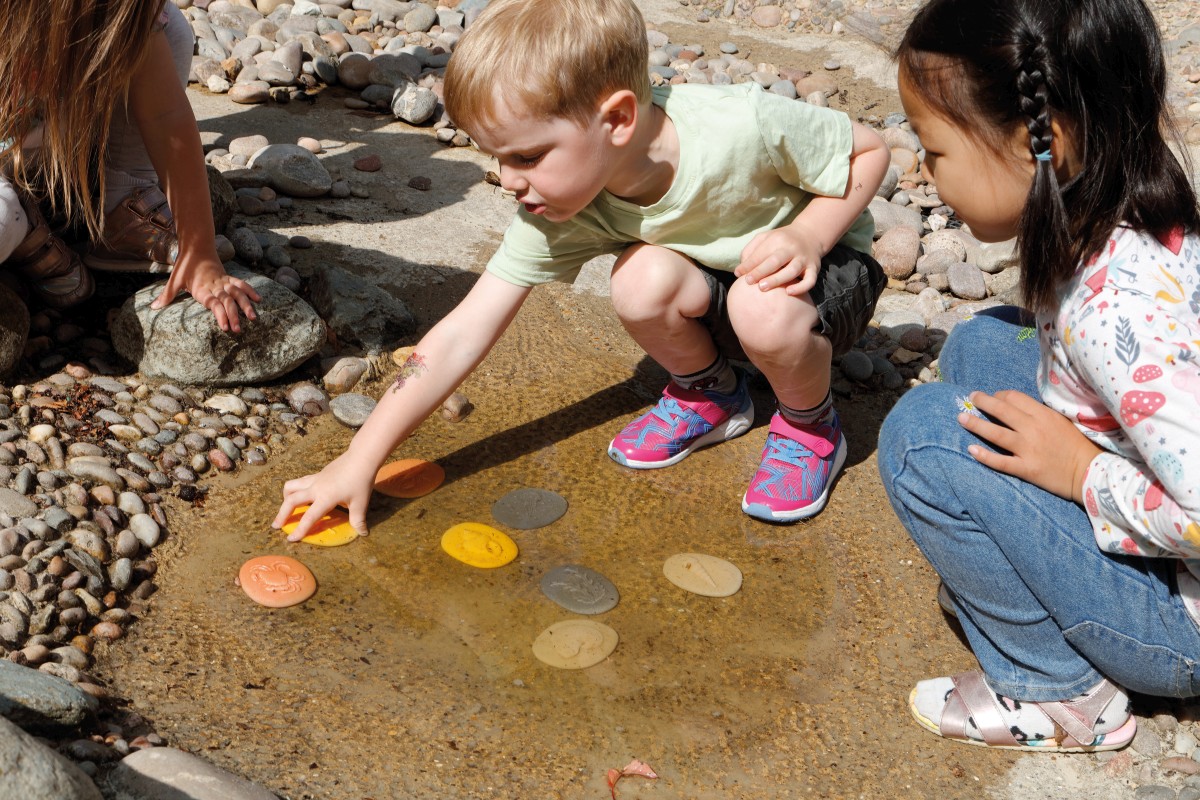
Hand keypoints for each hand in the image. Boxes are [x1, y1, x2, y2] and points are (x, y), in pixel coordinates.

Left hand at [150, 255, 259, 332]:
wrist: (196, 246)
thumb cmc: (185, 265)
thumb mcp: (174, 280)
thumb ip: (166, 295)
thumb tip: (153, 308)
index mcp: (202, 288)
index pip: (214, 303)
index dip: (220, 315)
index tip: (225, 327)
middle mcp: (215, 285)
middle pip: (228, 301)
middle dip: (234, 316)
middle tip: (238, 330)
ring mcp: (223, 281)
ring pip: (237, 294)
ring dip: (246, 306)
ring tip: (253, 318)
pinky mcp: (228, 278)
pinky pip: (241, 285)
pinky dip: (250, 291)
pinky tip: (258, 300)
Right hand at [272, 450, 376, 541]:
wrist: (361, 457)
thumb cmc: (361, 480)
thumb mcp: (361, 503)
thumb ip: (358, 520)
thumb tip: (362, 533)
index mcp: (325, 498)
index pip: (308, 517)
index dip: (299, 530)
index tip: (291, 539)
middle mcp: (315, 488)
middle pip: (291, 501)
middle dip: (282, 514)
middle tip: (276, 525)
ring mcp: (315, 479)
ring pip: (291, 486)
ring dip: (285, 498)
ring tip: (286, 508)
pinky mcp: (317, 474)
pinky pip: (300, 482)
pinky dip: (295, 489)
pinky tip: (302, 494)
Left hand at [735, 222, 823, 295]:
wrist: (810, 234)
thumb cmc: (781, 240)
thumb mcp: (765, 237)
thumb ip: (751, 249)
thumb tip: (741, 267)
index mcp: (778, 240)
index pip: (761, 253)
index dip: (748, 264)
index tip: (738, 274)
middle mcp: (792, 249)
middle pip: (776, 261)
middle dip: (761, 271)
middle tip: (748, 281)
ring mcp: (804, 259)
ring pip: (792, 271)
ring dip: (777, 279)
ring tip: (762, 288)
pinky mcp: (814, 268)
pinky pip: (810, 280)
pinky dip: (801, 287)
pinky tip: (789, 292)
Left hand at [958, 390, 1102, 502]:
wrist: (1091, 472)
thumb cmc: (1078, 445)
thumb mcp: (1061, 421)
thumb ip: (1040, 414)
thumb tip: (1017, 406)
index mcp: (1043, 415)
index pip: (1014, 398)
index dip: (1000, 395)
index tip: (993, 397)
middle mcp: (1033, 429)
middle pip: (1001, 410)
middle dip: (982, 402)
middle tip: (970, 398)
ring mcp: (1028, 449)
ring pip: (996, 433)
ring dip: (975, 425)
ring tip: (961, 418)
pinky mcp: (1026, 469)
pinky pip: (1001, 461)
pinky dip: (984, 456)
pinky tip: (971, 450)